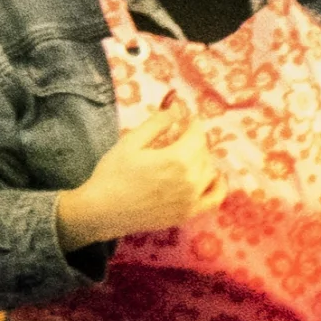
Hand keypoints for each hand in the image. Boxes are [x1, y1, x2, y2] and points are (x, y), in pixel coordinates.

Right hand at [54, 104, 218, 245]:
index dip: (194, 125)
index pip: (197, 136)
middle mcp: (192, 180)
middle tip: (182, 137)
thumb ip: (157, 124)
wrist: (103, 211)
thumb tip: (177, 107)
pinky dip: (218, 186)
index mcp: (178, 159)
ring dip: (202, 160)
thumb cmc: (113, 173)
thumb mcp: (131, 142)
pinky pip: (215, 198)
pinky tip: (213, 178)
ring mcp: (193, 199)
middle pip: (203, 153)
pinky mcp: (189, 213)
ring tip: (188, 156)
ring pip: (210, 172)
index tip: (190, 119)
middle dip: (194, 142)